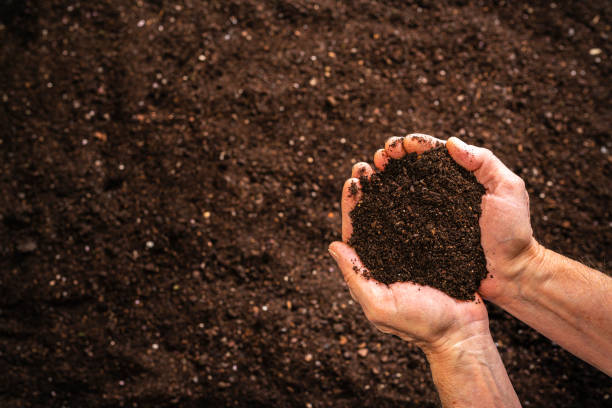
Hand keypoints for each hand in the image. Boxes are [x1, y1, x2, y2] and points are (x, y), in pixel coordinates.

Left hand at [329, 135, 490, 354]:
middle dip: (369, 190)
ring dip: (391, 188)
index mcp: (371, 267)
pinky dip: (418, 197)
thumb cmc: (420, 325)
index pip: (355, 230)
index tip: (352, 180)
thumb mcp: (380, 305)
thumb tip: (332, 245)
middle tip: (368, 165)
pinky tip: (420, 178)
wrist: (461, 333)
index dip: (352, 205)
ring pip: (398, 211)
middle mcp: (389, 255)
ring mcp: (412, 250)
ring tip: (389, 164)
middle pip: (374, 216)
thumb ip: (355, 276)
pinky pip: (424, 217)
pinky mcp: (436, 247)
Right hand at [371, 134, 537, 305]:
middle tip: (380, 157)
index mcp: (458, 178)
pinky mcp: (419, 238)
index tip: (401, 145)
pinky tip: (367, 200)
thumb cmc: (513, 233)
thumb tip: (451, 143)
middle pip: (409, 168)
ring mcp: (427, 216)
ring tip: (366, 172)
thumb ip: (484, 162)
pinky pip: (395, 220)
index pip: (432, 154)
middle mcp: (439, 194)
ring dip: (379, 177)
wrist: (510, 274)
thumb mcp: (508, 189)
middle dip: (390, 157)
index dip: (413, 145)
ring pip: (397, 190)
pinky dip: (379, 206)